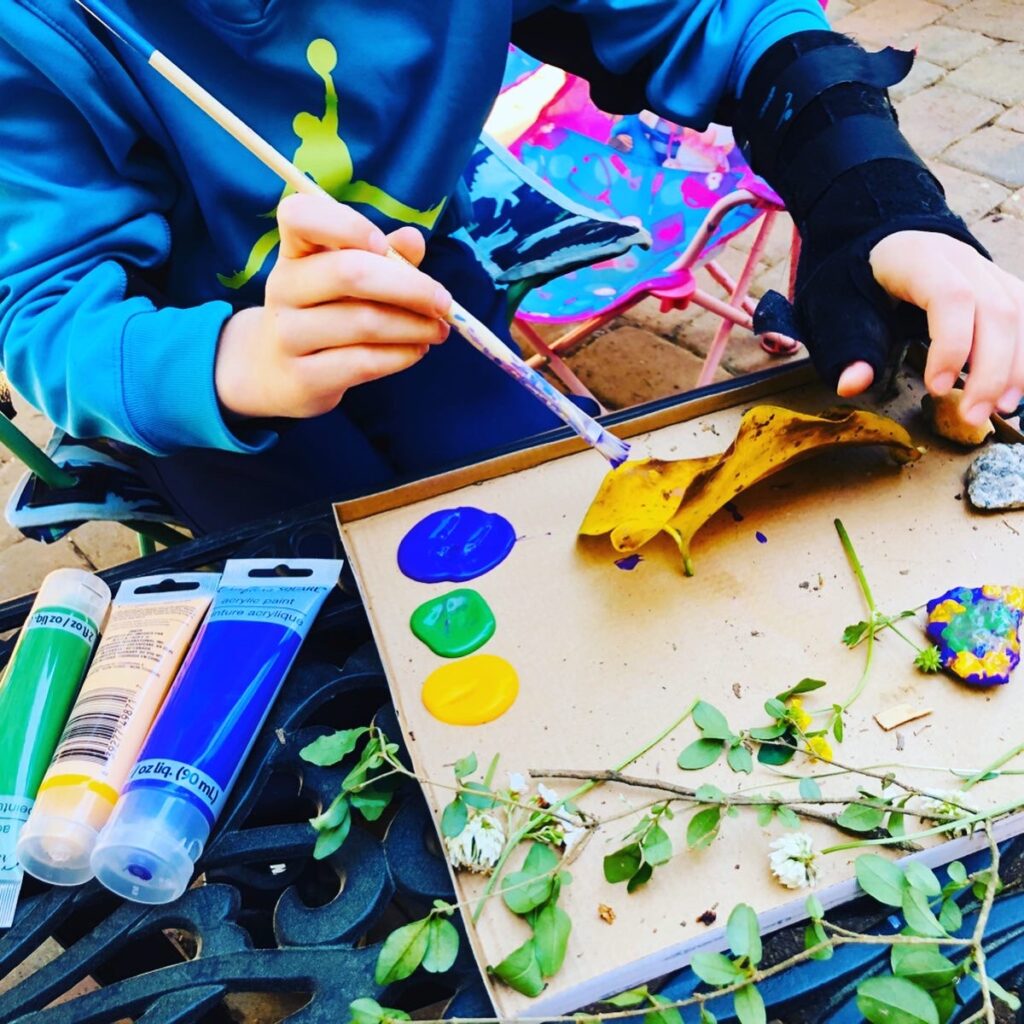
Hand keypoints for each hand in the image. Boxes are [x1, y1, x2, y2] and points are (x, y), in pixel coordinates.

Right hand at [215, 193, 450, 419]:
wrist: (273, 371)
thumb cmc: (323, 312)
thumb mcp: (346, 278)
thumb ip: (384, 256)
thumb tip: (415, 240)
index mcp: (293, 252)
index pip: (300, 216)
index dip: (347, 225)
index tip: (383, 245)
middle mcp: (283, 288)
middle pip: (349, 273)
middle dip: (410, 286)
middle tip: (443, 301)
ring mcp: (288, 335)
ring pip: (364, 323)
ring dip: (414, 326)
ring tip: (438, 329)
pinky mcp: (303, 377)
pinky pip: (363, 363)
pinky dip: (401, 355)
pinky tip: (417, 350)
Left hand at [836, 232, 1023, 426]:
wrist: (883, 246)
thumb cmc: (861, 282)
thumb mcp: (838, 309)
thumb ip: (850, 346)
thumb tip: (851, 384)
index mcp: (918, 259)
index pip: (951, 297)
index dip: (951, 344)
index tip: (938, 388)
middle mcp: (963, 260)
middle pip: (996, 311)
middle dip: (990, 370)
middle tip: (972, 417)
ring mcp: (988, 272)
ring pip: (1019, 315)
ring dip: (1016, 367)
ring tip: (1002, 409)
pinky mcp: (1002, 288)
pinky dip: (1023, 356)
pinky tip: (1015, 390)